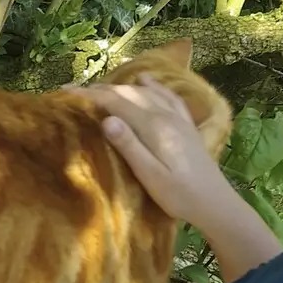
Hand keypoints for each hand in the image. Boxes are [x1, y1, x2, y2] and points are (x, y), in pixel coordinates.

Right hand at [66, 75, 234, 228]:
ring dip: (122, 86)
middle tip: (76, 90)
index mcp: (154, 127)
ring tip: (101, 87)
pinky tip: (146, 80)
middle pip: (129, 93)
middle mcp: (166, 115)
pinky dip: (152, 85)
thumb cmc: (179, 195)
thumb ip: (129, 146)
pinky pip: (167, 95)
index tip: (66, 91)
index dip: (90, 95)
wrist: (215, 202)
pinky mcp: (186, 124)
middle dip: (101, 89)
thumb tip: (107, 119)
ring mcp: (178, 117)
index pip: (116, 103)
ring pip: (146, 91)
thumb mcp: (150, 176)